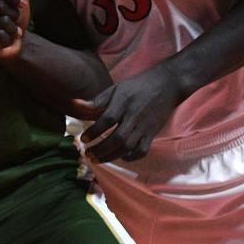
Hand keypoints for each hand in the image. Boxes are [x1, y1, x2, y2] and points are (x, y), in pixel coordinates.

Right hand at [0, 0, 29, 60]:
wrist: (14, 42)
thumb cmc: (13, 15)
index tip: (18, 2)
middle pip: (0, 5)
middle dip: (14, 13)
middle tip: (13, 18)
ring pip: (2, 21)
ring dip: (13, 27)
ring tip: (8, 29)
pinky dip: (8, 38)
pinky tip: (4, 39)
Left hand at [68, 65, 186, 162]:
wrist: (168, 84)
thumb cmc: (138, 85)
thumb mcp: (117, 88)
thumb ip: (98, 100)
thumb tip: (75, 104)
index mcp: (123, 102)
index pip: (107, 119)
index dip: (94, 131)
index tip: (83, 139)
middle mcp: (134, 116)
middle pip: (117, 138)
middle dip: (100, 149)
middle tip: (87, 154)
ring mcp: (145, 126)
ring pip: (128, 147)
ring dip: (111, 156)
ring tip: (97, 159)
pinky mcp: (153, 133)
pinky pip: (142, 150)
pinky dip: (130, 157)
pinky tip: (120, 157)